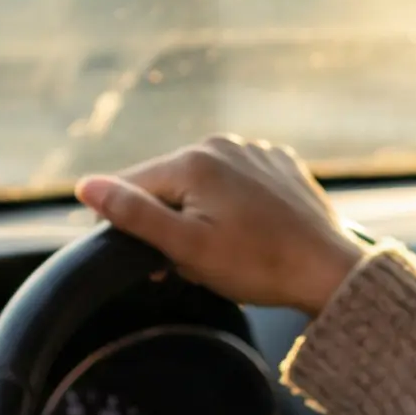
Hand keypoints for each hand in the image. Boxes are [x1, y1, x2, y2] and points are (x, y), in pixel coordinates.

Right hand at [76, 137, 364, 315]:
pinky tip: (248, 232)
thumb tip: (85, 186)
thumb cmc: (258, 265)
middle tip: (188, 263)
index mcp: (193, 161)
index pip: (131, 184)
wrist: (330, 271)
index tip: (145, 258)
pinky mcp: (277, 164)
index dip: (126, 223)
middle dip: (166, 220)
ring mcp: (254, 150)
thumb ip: (133, 214)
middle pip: (167, 182)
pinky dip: (231, 203)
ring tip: (222, 250)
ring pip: (201, 182)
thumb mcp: (186, 247)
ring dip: (197, 212)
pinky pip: (235, 180)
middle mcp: (222, 143)